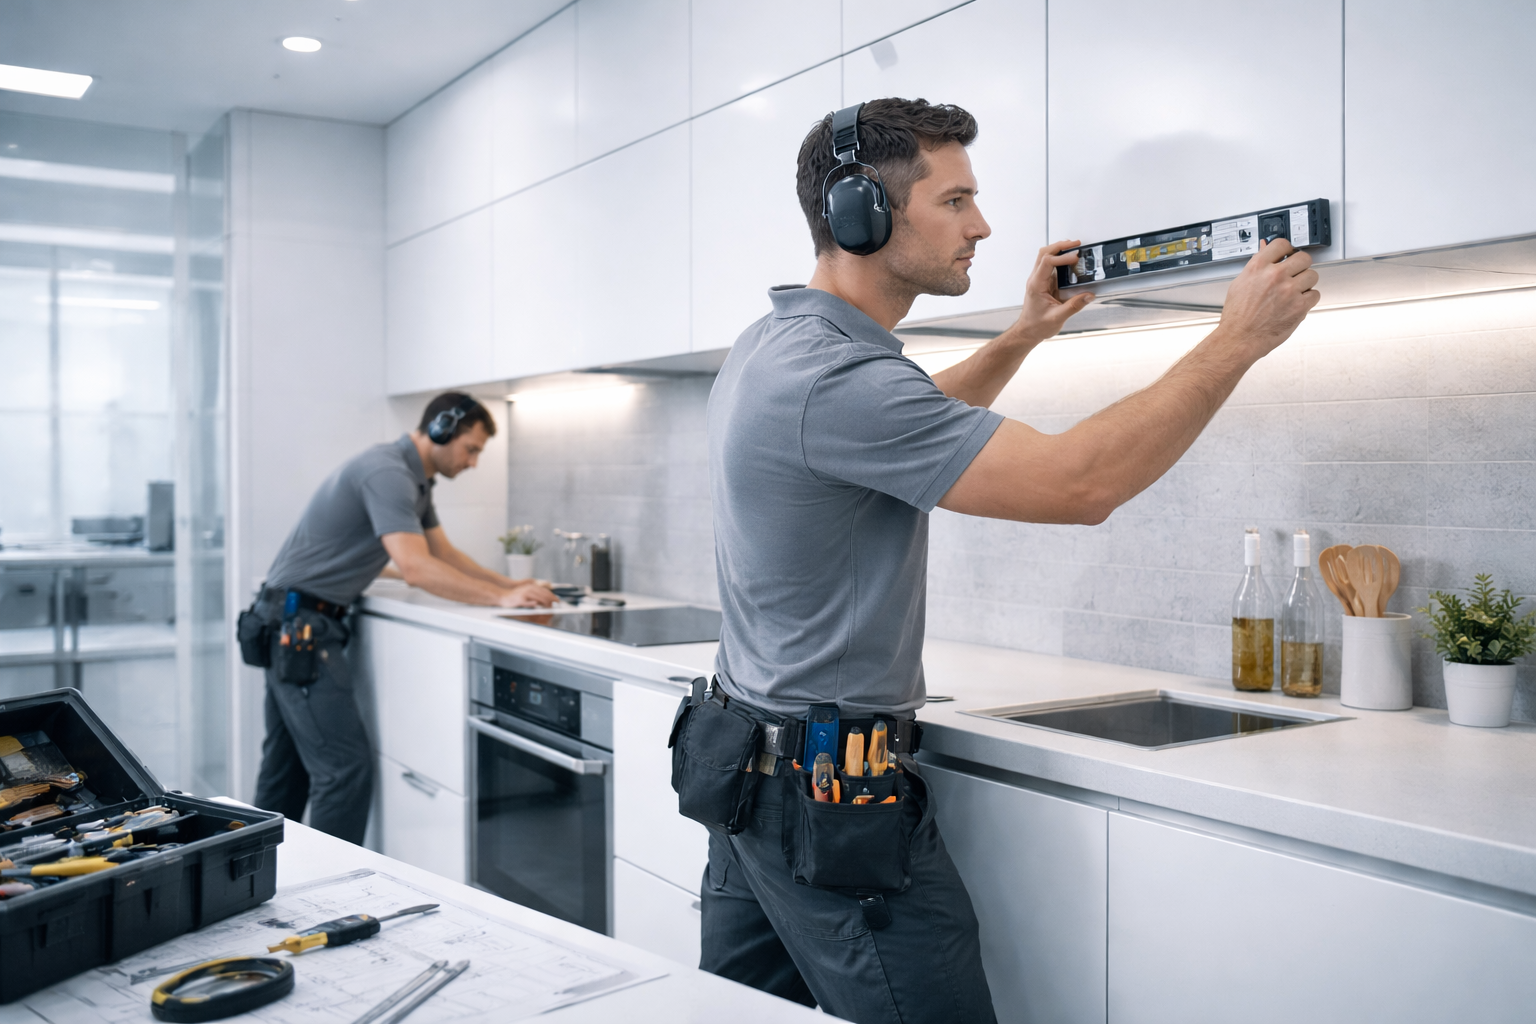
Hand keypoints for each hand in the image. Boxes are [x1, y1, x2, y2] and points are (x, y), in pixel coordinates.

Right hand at [497, 582, 556, 608]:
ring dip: (545, 604)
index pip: (545, 591)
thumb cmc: (515, 597)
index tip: (558, 601)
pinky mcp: (521, 599)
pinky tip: (539, 608)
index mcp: (531, 586)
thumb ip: (535, 596)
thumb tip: (544, 601)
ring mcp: (525, 593)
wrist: (503, 596)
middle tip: (555, 606)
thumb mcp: (526, 593)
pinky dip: (536, 605)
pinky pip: (530, 602)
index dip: (552, 596)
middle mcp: (529, 588)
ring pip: (539, 598)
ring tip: (550, 608)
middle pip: (544, 594)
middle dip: (551, 601)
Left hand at [1012, 240, 1094, 342]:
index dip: (1062, 257)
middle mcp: (1035, 280)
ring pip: (1045, 257)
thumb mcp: (1057, 318)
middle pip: (1044, 253)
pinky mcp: (1043, 283)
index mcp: (1036, 285)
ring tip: (1074, 249)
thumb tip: (1088, 296)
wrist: (1027, 331)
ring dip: (1059, 250)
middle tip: (1076, 244)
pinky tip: (1070, 261)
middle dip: (1060, 246)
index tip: (1075, 258)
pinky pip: (1050, 265)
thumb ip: (1074, 306)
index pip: (1047, 262)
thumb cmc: (1036, 325)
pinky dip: (1060, 259)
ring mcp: (1038, 280)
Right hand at [1218, 239, 1320, 356]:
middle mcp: (1274, 276)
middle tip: (1296, 272)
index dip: (1287, 249)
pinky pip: (1315, 295)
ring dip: (1306, 282)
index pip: (1281, 244)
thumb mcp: (1240, 283)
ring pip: (1312, 275)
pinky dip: (1308, 299)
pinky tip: (1297, 303)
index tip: (1289, 253)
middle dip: (1301, 265)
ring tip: (1295, 291)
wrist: (1239, 338)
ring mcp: (1289, 290)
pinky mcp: (1299, 306)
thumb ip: (1256, 265)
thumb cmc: (1237, 316)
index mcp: (1258, 267)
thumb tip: (1264, 249)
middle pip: (1303, 258)